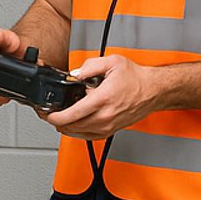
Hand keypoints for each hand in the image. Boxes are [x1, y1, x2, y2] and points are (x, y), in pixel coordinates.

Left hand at [42, 53, 158, 139]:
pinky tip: (73, 124)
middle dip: (56, 121)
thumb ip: (89, 66)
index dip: (54, 116)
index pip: (71, 115)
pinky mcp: (111, 131)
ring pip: (78, 133)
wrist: (153, 90)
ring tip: (59, 117)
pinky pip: (88, 136)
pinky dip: (77, 131)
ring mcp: (108, 126)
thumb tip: (74, 74)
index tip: (47, 113)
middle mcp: (104, 116)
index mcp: (102, 99)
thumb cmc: (136, 78)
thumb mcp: (111, 62)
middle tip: (49, 113)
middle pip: (71, 126)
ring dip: (65, 127)